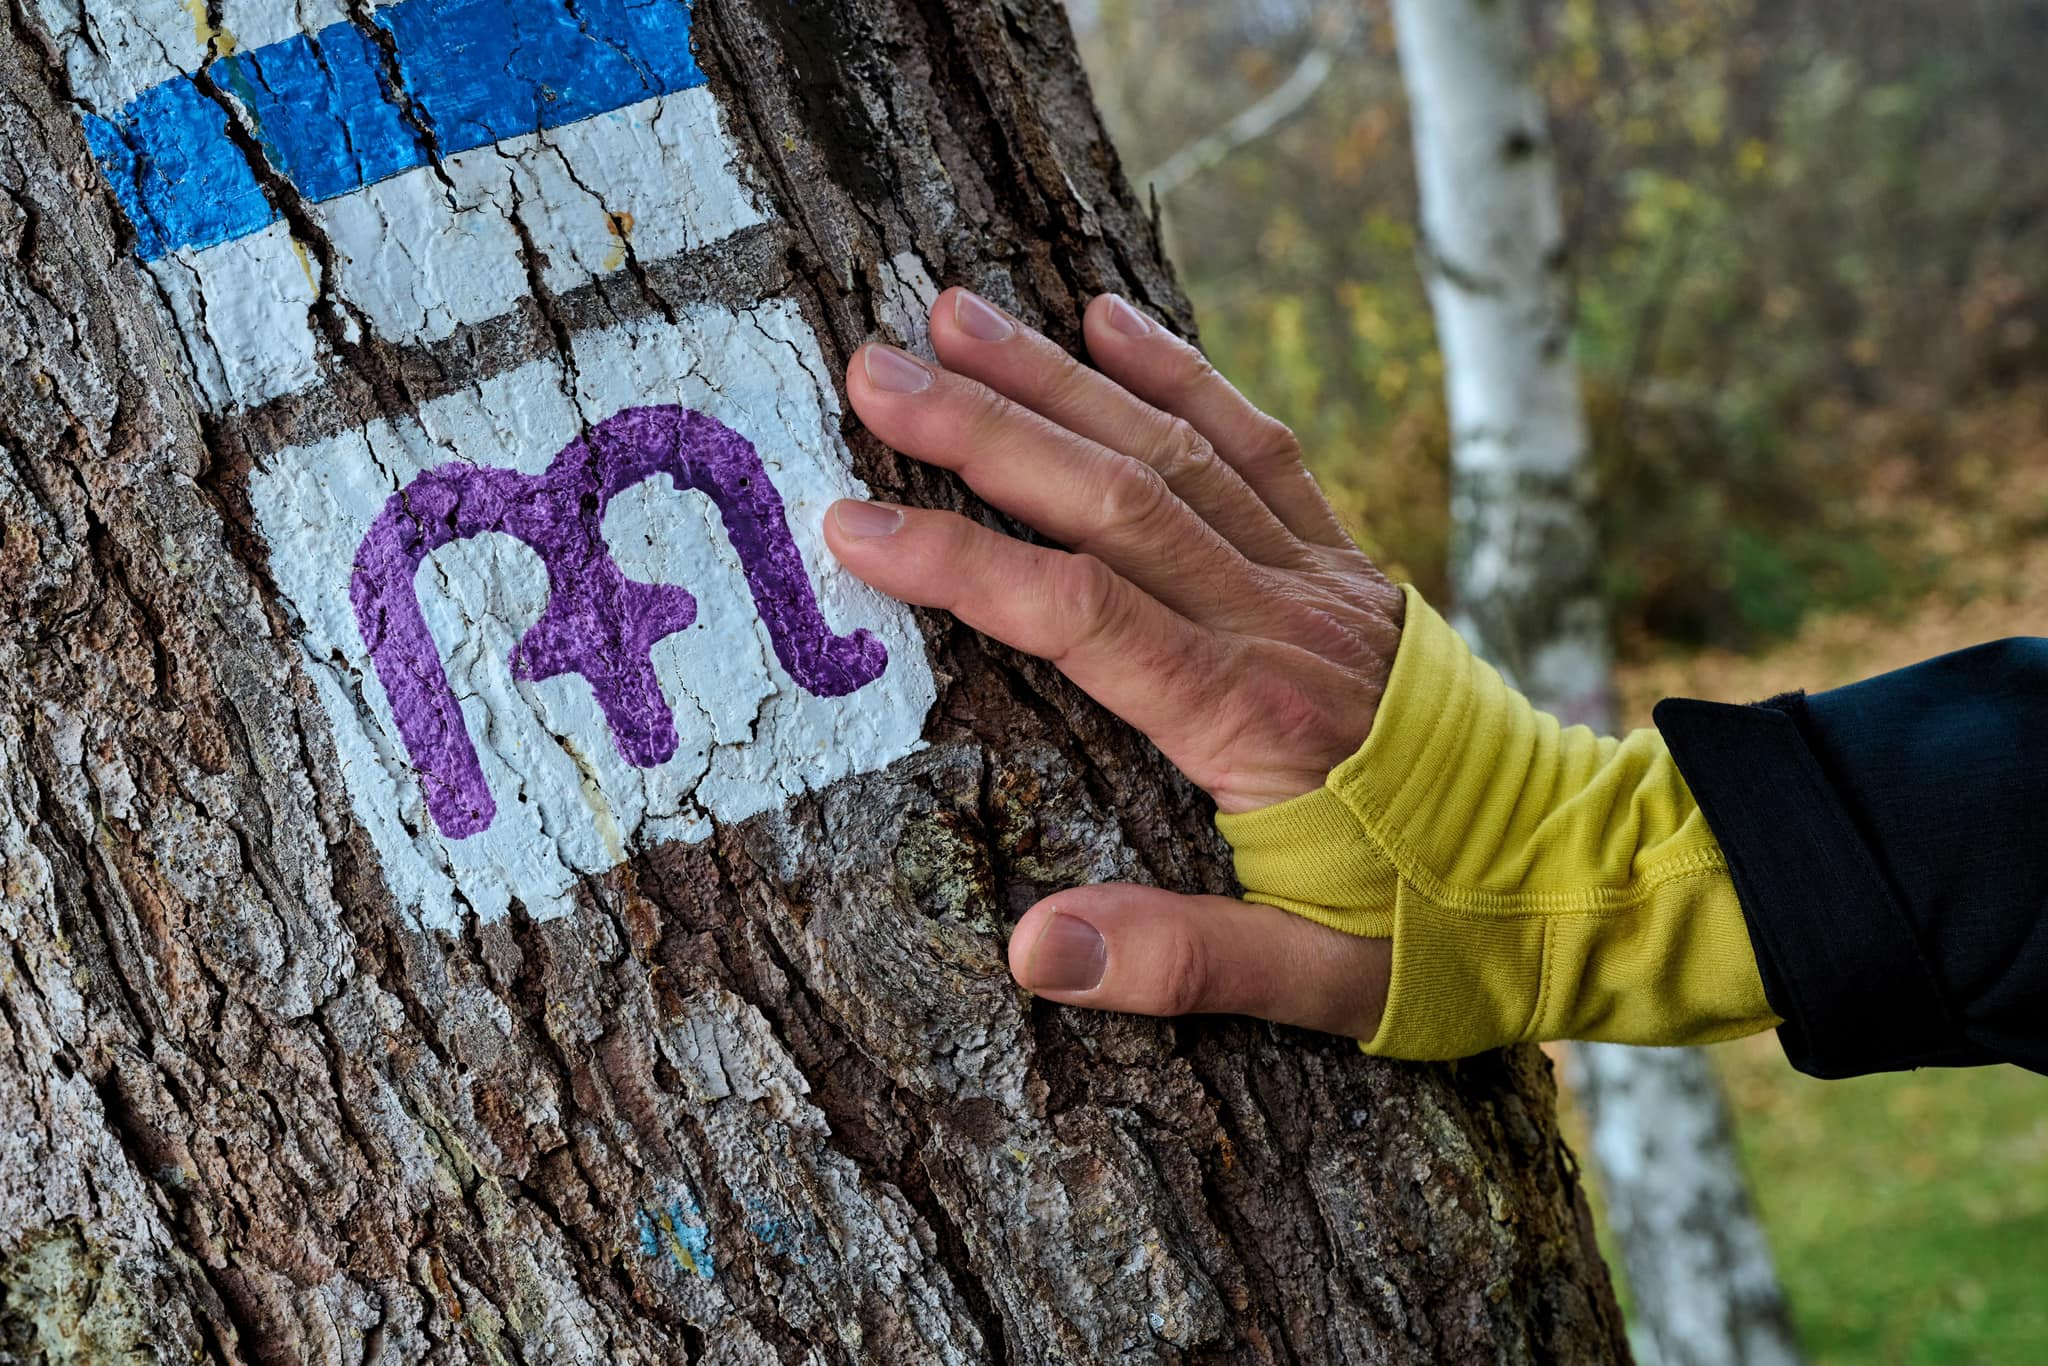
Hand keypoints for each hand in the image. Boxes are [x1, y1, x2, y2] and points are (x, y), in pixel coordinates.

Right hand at [827, 288, 1398, 1039]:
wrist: (1590, 874)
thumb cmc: (1447, 938)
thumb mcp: (1326, 987)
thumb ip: (1184, 960)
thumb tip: (1034, 946)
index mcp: (1253, 723)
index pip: (1081, 615)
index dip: (961, 565)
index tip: (853, 526)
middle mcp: (1280, 625)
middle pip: (1112, 502)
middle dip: (985, 431)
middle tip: (871, 370)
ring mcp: (1318, 579)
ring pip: (1173, 453)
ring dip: (1060, 378)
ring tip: (955, 315)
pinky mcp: (1345, 562)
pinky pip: (1259, 446)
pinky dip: (1183, 376)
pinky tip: (1111, 320)